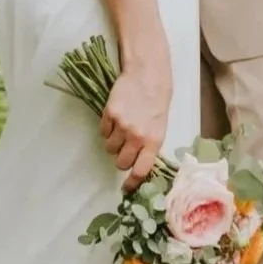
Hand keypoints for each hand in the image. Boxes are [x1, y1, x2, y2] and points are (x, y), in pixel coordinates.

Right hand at [100, 55, 170, 185]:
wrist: (148, 75)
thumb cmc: (157, 101)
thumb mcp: (160, 126)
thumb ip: (150, 146)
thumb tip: (138, 164)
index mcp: (154, 141)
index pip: (141, 170)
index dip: (132, 183)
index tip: (126, 189)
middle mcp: (137, 136)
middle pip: (121, 162)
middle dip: (121, 160)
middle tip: (124, 150)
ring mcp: (122, 125)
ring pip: (109, 148)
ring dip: (113, 144)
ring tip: (120, 130)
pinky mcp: (109, 114)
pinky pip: (102, 132)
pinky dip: (106, 129)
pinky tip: (115, 119)